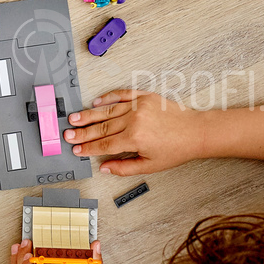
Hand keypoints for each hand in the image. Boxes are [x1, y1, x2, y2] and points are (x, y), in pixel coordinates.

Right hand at [64, 90, 203, 175]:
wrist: (195, 131)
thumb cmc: (176, 149)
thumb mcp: (150, 166)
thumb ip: (124, 167)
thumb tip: (105, 168)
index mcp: (135, 138)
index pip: (104, 144)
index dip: (88, 148)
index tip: (76, 149)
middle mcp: (134, 120)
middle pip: (101, 127)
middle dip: (83, 132)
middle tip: (67, 134)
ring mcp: (139, 106)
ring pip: (108, 111)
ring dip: (89, 115)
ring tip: (74, 118)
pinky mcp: (145, 96)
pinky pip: (123, 95)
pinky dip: (108, 97)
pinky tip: (96, 102)